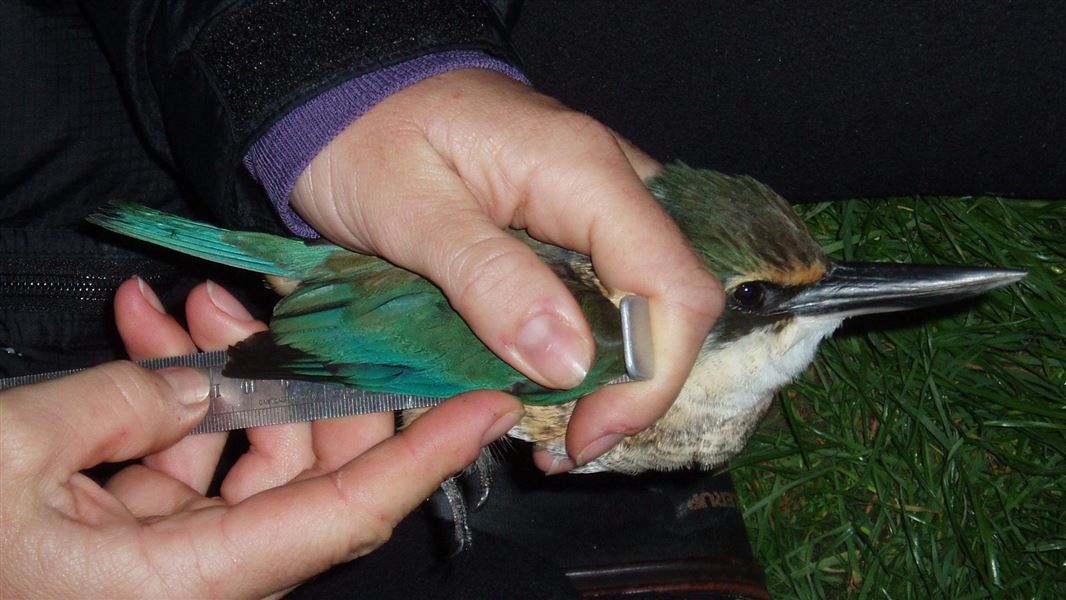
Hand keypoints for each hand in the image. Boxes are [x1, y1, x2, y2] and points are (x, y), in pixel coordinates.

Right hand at [0, 278, 522, 597]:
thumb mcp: (9, 450)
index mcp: (183, 583)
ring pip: (250, 460)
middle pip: (309, 474)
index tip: (482, 407)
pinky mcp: (145, 544)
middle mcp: (198, 581)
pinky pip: (193, 467)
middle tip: (273, 307)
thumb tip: (198, 381)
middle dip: (301, 377)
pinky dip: (176, 404)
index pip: (344, 513)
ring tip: (189, 308)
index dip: (423, 458)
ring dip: (227, 376)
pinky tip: (148, 340)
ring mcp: (175, 561)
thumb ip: (119, 405)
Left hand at [291, 69, 723, 470]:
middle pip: (673, 300)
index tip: (587, 434)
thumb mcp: (410, 213)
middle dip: (635, 387)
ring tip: (557, 426)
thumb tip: (570, 363)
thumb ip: (489, 280)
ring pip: (645, 300)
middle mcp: (611, 181)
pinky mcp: (573, 218)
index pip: (672, 286)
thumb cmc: (365, 137)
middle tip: (568, 442)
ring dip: (613, 374)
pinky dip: (587, 345)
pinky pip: (607, 288)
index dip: (650, 378)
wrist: (346, 92)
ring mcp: (596, 199)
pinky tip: (549, 379)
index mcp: (583, 172)